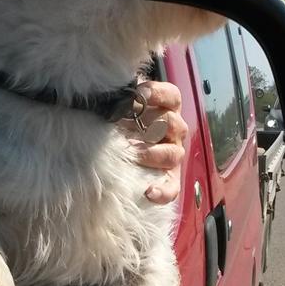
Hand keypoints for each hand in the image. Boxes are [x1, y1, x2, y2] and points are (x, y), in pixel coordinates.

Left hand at [123, 80, 187, 204]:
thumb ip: (120, 99)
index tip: (138, 95)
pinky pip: (172, 187)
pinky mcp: (169, 179)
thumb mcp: (120, 108)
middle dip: (151, 125)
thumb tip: (110, 93)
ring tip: (133, 154)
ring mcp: (172, 155)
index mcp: (166, 110)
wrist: (116, 154)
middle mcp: (173, 132)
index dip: (157, 94)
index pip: (171, 97)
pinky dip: (163, 191)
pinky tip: (148, 192)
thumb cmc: (120, 123)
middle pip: (173, 123)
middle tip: (128, 129)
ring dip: (153, 154)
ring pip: (174, 154)